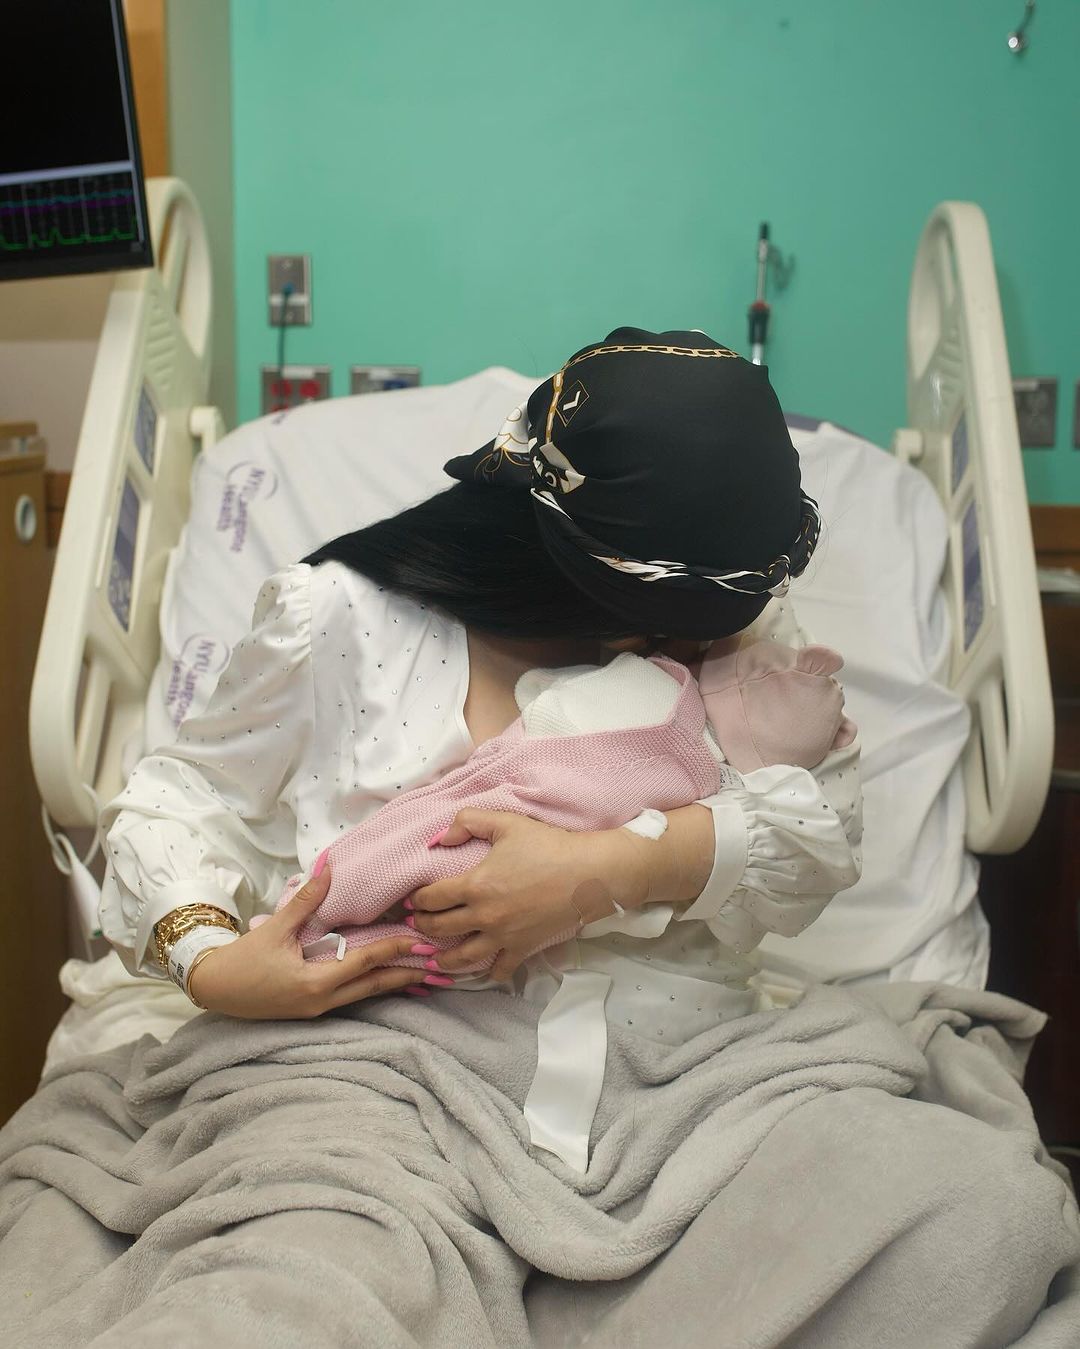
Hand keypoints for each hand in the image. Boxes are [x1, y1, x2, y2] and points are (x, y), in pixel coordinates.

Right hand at [186, 863, 423, 1017]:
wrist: (213, 989)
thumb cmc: (243, 960)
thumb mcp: (276, 928)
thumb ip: (306, 902)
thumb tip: (329, 870)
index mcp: (316, 983)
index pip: (365, 963)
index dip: (394, 950)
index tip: (420, 940)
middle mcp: (322, 1002)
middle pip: (374, 987)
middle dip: (406, 975)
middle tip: (438, 965)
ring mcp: (318, 1010)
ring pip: (364, 996)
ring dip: (392, 984)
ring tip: (422, 975)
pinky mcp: (312, 1010)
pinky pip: (350, 998)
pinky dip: (371, 987)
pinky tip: (385, 980)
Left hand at [408, 810, 648, 981]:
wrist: (588, 874)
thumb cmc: (548, 846)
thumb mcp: (506, 823)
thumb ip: (468, 821)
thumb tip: (441, 837)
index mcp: (475, 885)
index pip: (432, 898)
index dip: (418, 900)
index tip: (414, 900)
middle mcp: (484, 916)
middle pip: (440, 929)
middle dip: (424, 927)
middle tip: (418, 924)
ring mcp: (503, 937)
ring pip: (463, 958)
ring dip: (444, 960)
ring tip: (435, 960)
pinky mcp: (523, 949)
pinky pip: (500, 970)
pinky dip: (488, 973)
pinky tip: (482, 971)